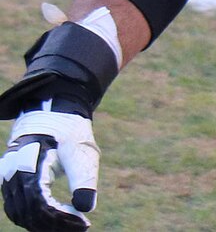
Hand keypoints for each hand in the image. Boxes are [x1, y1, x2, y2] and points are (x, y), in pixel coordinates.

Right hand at [1, 106, 99, 230]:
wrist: (56, 114)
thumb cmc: (71, 132)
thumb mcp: (82, 151)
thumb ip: (84, 178)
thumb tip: (86, 208)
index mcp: (32, 161)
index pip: (41, 203)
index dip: (61, 219)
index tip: (84, 224)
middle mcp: (15, 170)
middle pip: (28, 212)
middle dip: (54, 225)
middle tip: (79, 227)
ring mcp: (9, 175)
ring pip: (19, 212)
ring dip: (42, 224)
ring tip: (69, 225)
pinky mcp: (10, 180)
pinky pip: (16, 206)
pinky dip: (33, 218)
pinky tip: (53, 221)